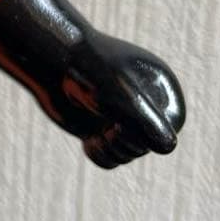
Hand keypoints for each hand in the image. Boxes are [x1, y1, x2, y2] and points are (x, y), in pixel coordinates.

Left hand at [57, 32, 185, 168]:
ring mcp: (121, 117)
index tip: (121, 124)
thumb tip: (169, 148)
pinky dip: (100, 154)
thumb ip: (145, 121)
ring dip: (112, 150)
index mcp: (160, 87)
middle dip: (126, 144)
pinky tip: (89, 142)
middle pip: (147, 144)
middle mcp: (144, 104)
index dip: (148, 134)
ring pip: (128, 153)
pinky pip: (111, 158)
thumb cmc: (86, 72)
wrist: (49, 62)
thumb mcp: (119, 96)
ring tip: (97, 134)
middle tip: (107, 129)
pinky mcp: (101, 128)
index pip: (170, 128)